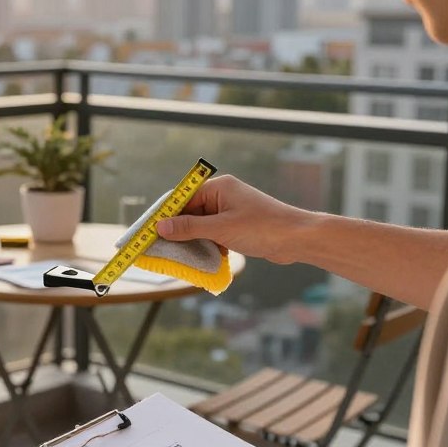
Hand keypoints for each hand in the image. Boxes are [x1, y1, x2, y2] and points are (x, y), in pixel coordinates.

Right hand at [155, 175, 317, 264]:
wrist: (298, 239)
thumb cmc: (263, 228)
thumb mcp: (221, 229)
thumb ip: (189, 228)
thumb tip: (160, 227)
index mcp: (218, 188)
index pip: (182, 198)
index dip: (165, 215)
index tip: (149, 231)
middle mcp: (223, 196)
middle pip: (190, 212)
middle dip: (178, 231)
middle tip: (161, 249)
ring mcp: (230, 211)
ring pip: (201, 226)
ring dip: (194, 241)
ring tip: (182, 257)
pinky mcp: (237, 226)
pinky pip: (213, 234)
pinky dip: (208, 246)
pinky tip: (205, 259)